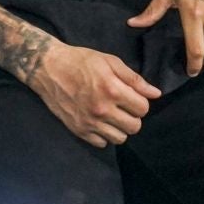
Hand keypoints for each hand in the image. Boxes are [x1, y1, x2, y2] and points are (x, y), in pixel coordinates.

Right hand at [26, 42, 161, 147]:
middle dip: (133, 116)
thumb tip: (156, 93)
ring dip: (120, 127)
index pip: (143, 109)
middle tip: (124, 107)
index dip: (141, 102)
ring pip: (120, 138)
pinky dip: (104, 135)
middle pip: (134, 126)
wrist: (48, 68)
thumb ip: (134, 79)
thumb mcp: (110, 61)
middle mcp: (102, 110)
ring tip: (113, 115)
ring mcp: (89, 123)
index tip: (133, 97)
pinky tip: (100, 122)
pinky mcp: (78, 130)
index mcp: (112, 90)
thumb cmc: (81, 61)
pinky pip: (102, 143)